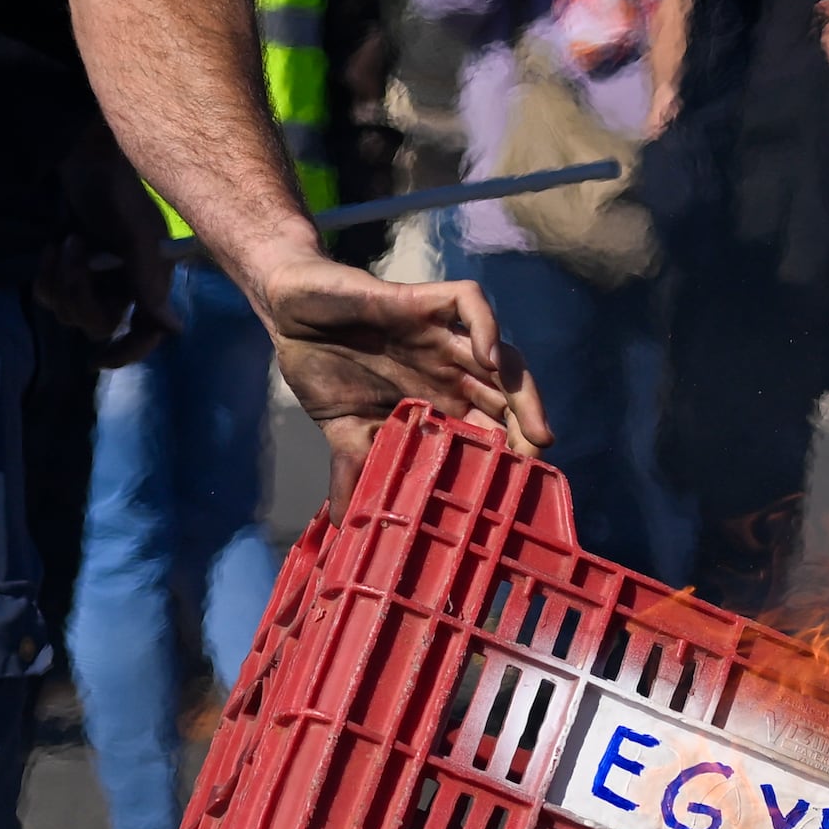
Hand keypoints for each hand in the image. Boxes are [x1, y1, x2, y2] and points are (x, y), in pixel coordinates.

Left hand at [34, 135, 175, 365]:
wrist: (86, 158)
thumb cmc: (118, 191)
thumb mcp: (138, 236)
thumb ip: (150, 283)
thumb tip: (173, 328)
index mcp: (147, 281)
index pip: (145, 333)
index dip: (126, 353)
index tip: (97, 362)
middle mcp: (123, 285)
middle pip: (96, 324)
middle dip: (79, 294)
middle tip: (75, 252)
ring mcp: (93, 279)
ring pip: (67, 312)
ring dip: (60, 278)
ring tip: (68, 241)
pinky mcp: (65, 269)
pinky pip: (47, 296)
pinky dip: (45, 274)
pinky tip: (53, 247)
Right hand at [239, 252, 549, 495]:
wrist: (290, 317)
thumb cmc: (324, 370)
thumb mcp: (341, 433)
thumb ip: (353, 474)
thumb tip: (348, 527)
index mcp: (436, 403)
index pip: (488, 430)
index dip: (510, 456)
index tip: (521, 490)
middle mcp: (448, 371)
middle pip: (508, 397)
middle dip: (528, 426)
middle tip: (538, 460)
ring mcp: (439, 336)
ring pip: (502, 357)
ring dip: (524, 389)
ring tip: (534, 428)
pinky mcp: (422, 301)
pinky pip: (468, 302)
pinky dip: (487, 326)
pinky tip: (489, 356)